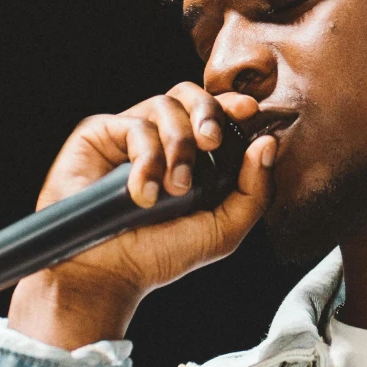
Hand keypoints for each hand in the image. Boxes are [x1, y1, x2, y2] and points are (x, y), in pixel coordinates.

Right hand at [5, 85, 277, 348]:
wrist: (106, 272)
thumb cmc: (160, 255)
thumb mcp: (222, 230)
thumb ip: (253, 191)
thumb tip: (268, 143)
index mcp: (190, 154)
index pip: (213, 113)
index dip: (231, 104)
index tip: (249, 111)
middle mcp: (159, 139)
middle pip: (188, 95)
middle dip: (207, 112)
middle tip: (211, 141)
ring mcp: (127, 135)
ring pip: (164, 106)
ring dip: (178, 145)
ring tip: (176, 188)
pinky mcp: (98, 135)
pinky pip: (134, 125)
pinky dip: (147, 159)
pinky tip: (144, 194)